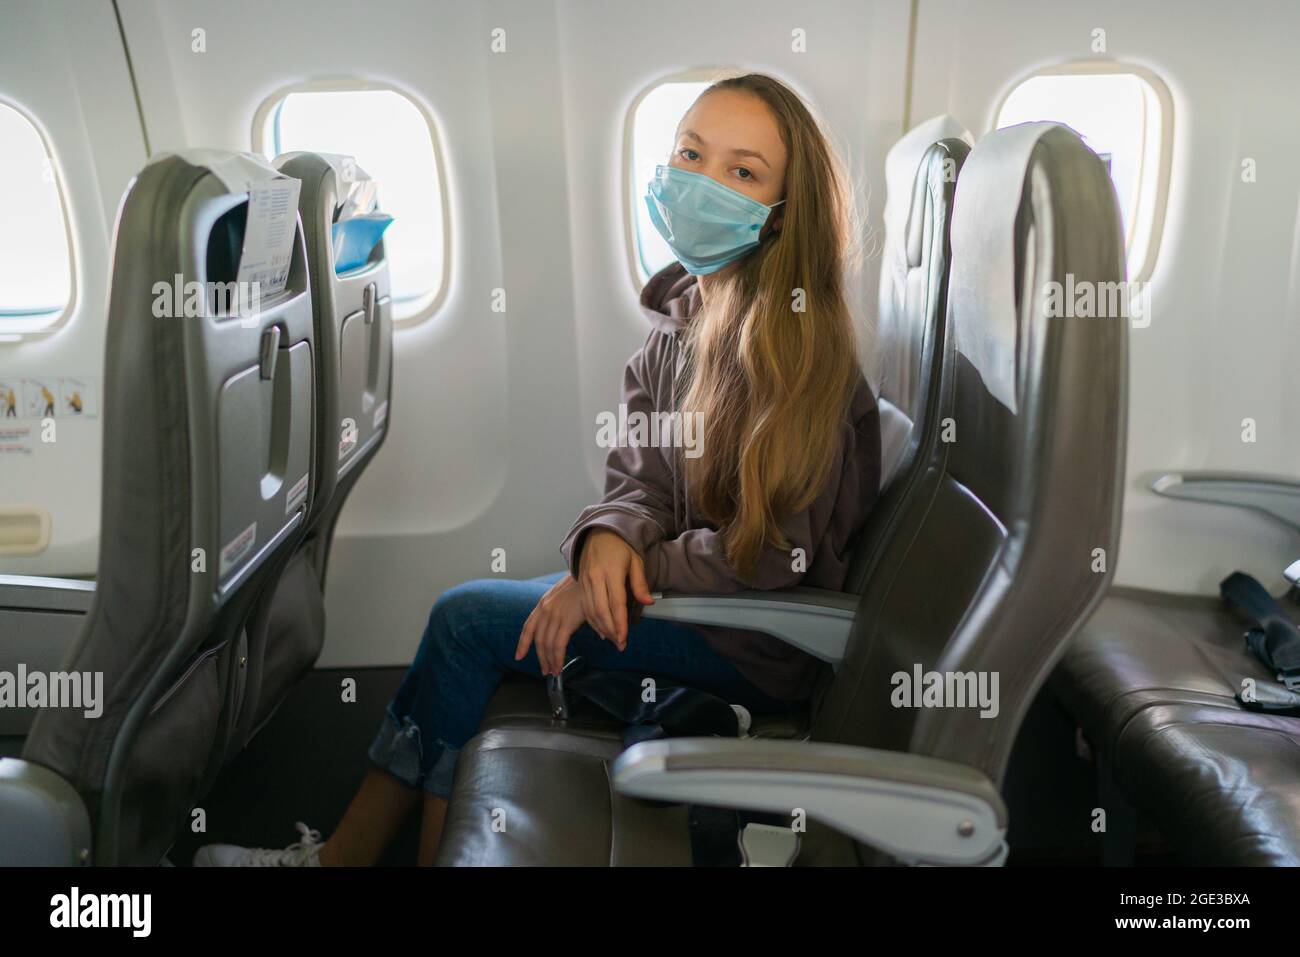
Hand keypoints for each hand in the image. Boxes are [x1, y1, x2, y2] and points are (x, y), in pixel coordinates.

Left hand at [515, 574, 586, 675]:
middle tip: (544, 670)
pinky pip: (558, 646)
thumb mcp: (566, 597)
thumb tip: (569, 626)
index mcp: (543, 604)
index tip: (519, 655)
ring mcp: (554, 616)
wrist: (591, 575)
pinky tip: (559, 666)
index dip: (522, 643)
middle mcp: (545, 610)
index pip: (528, 627)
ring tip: (553, 671)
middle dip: (540, 658)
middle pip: (538, 640)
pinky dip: (557, 659)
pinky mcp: (566, 621)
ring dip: (549, 662)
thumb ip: (564, 613)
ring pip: (547, 645)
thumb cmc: (583, 586)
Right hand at [576, 529, 654, 648]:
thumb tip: (649, 601)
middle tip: (620, 644)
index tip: (623, 639)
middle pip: (601, 611)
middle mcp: (595, 578)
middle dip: (611, 631)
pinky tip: (601, 629)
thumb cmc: (620, 547)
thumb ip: (640, 583)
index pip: (616, 603)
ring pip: (591, 611)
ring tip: (613, 639)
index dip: (620, 623)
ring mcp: (585, 581)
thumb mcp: (635, 561)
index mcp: (611, 572)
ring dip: (601, 628)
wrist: (598, 533)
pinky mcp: (580, 584)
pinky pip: (585, 606)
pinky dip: (592, 620)